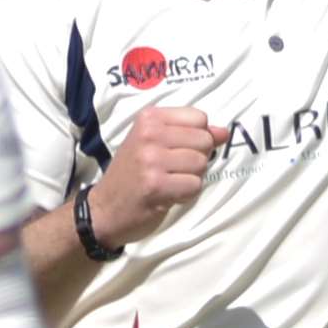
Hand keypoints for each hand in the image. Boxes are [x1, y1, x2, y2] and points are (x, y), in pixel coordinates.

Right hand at [84, 106, 229, 246]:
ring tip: (169, 182)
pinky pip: (195, 186)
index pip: (199, 118)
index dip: (197, 137)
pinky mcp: (156, 185)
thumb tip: (224, 132)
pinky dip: (186, 195)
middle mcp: (149, 134)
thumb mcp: (155, 144)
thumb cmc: (132, 174)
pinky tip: (167, 195)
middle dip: (196, 159)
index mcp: (149, 118)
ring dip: (191, 178)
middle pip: (204, 141)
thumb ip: (190, 134)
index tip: (177, 150)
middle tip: (171, 170)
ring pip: (201, 164)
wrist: (103, 209)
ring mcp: (152, 160)